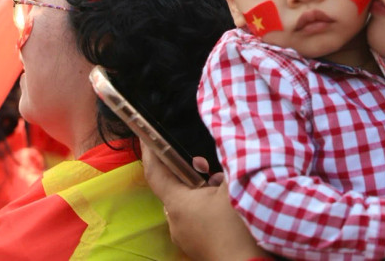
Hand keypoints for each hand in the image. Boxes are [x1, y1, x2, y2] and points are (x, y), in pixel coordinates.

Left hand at [141, 142, 268, 260]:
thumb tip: (223, 155)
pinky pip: (197, 220)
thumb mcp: (234, 187)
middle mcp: (175, 221)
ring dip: (203, 192)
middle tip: (208, 165)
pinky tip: (228, 207)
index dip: (150, 152)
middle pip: (176, 188)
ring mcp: (185, 237)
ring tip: (225, 187)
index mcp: (178, 203)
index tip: (147, 136)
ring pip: (189, 204)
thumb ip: (225, 167)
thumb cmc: (237, 226)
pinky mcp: (197, 246)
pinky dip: (207, 208)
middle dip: (190, 173)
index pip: (155, 173)